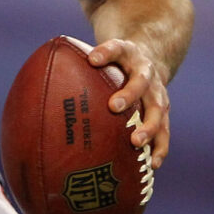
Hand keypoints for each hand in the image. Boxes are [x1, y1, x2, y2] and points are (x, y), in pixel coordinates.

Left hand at [87, 39, 170, 169]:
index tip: (92, 59)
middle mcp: (147, 73)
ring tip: (136, 142)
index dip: (105, 53)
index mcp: (129, 54)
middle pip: (141, 82)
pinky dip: (159, 148)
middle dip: (129, 94)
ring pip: (157, 110)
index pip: (117, 48)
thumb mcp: (103, 53)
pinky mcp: (163, 113)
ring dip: (148, 127)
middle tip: (114, 106)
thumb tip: (48, 70)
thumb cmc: (116, 61)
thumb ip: (82, 59)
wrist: (149, 60)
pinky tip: (151, 165)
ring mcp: (158, 94)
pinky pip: (164, 132)